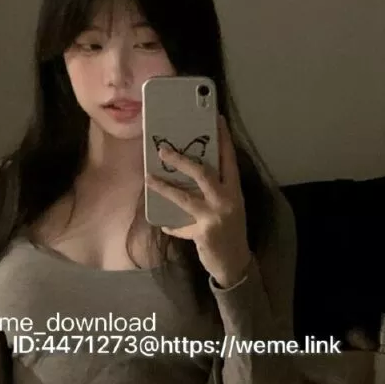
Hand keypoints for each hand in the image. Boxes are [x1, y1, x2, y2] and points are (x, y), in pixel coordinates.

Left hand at [147, 113, 251, 287]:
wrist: (236, 263)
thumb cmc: (230, 231)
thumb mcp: (229, 207)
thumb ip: (215, 192)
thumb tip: (190, 173)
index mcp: (234, 191)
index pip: (229, 160)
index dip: (223, 140)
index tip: (217, 119)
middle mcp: (227, 200)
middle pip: (203, 173)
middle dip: (182, 160)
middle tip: (162, 150)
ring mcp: (215, 217)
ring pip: (185, 197)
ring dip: (164, 187)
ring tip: (148, 178)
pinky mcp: (204, 233)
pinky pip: (181, 227)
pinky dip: (172, 226)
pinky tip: (163, 224)